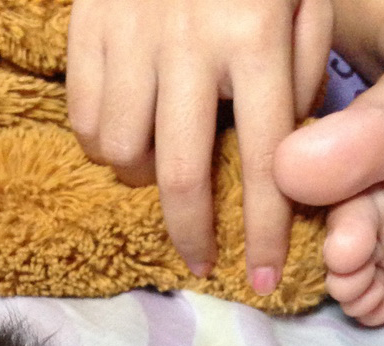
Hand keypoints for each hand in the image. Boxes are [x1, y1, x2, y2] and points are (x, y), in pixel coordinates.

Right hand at [66, 0, 332, 289]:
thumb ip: (300, 62)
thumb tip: (284, 141)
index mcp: (252, 34)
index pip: (267, 159)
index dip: (266, 229)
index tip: (267, 279)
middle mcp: (187, 43)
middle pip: (178, 173)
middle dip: (191, 232)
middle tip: (199, 261)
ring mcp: (128, 36)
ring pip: (119, 150)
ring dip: (140, 175)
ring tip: (157, 165)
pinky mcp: (87, 27)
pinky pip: (83, 115)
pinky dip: (102, 138)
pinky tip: (126, 129)